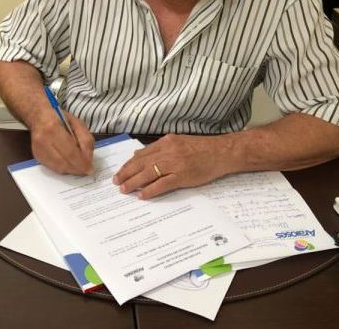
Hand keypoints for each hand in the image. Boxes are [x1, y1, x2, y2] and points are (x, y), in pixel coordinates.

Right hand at [30, 110, 94, 174]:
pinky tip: (71, 166)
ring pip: (58, 168)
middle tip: (87, 171)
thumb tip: (88, 159)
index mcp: (54, 129)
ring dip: (71, 171)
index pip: (70, 152)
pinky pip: (52, 168)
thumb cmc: (61, 119)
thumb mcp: (78, 123)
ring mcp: (38, 150)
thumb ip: (85, 139)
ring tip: (80, 169)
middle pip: (64, 162)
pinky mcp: (37, 156)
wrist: (39, 118)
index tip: (90, 169)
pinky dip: (64, 169)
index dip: (81, 163)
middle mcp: (43, 141)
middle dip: (78, 169)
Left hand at [113, 134, 230, 198]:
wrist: (221, 152)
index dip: (129, 164)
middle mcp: (168, 151)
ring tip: (124, 190)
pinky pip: (162, 184)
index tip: (120, 171)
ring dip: (133, 182)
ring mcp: (175, 163)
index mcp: (166, 142)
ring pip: (148, 173)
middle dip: (126, 173)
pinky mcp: (182, 175)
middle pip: (141, 163)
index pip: (141, 154)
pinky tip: (142, 195)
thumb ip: (159, 148)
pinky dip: (150, 190)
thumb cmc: (202, 148)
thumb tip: (139, 155)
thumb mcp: (178, 142)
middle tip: (116, 182)